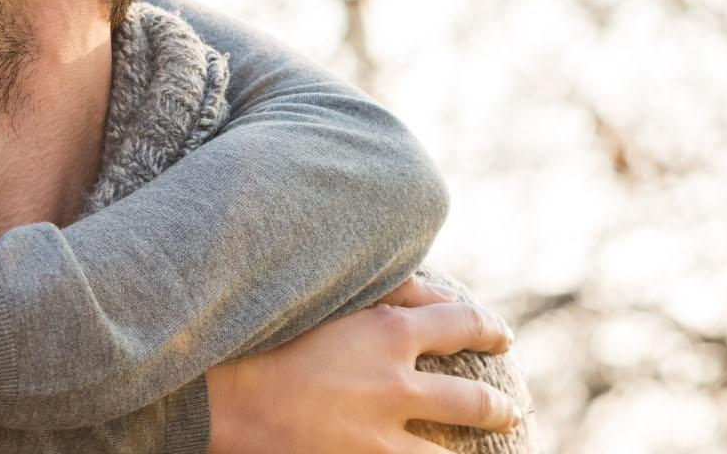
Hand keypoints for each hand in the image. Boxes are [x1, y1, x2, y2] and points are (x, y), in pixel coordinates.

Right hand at [207, 277, 522, 453]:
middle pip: (474, 402)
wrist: (218, 395)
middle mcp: (397, 386)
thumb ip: (384, 289)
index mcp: (388, 332)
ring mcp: (380, 437)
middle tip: (508, 413)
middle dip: (499, 410)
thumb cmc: (263, 337)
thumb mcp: (326, 300)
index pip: (462, 324)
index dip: (489, 330)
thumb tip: (435, 292)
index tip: (501, 337)